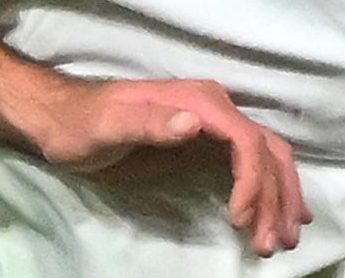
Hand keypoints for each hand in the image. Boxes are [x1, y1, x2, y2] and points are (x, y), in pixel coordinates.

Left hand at [9, 71, 306, 257]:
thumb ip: (149, 123)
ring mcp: (213, 125)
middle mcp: (213, 107)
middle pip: (266, 151)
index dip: (252, 182)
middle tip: (273, 243)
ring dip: (279, 198)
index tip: (240, 220)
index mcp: (197, 101)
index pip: (245, 140)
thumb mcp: (108, 125)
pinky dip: (270, 189)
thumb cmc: (82, 123)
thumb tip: (193, 123)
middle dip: (275, 197)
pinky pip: (252, 163)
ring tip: (280, 240)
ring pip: (267, 157)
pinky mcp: (207, 143)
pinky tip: (277, 215)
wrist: (64, 119)